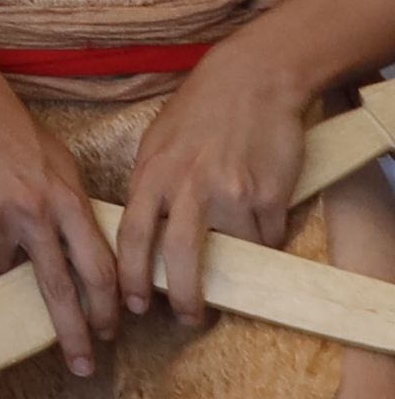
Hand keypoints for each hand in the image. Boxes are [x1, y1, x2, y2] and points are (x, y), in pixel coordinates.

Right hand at [0, 52, 125, 366]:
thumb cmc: (14, 129)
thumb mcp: (61, 165)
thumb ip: (72, 211)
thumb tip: (80, 258)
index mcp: (66, 199)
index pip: (97, 268)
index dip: (106, 307)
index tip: (110, 333)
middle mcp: (33, 212)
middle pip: (59, 289)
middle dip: (74, 334)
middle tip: (83, 367)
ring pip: (1, 265)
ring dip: (2, 255)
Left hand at [109, 33, 320, 333]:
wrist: (253, 80)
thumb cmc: (200, 111)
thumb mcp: (157, 143)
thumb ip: (151, 185)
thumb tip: (145, 233)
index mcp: (152, 173)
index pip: (132, 235)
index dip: (129, 276)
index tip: (130, 304)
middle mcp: (189, 185)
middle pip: (181, 256)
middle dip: (181, 297)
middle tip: (185, 318)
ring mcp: (232, 191)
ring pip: (235, 252)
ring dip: (236, 267)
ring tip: (234, 267)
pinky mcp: (269, 195)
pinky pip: (268, 236)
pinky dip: (265, 240)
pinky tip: (261, 224)